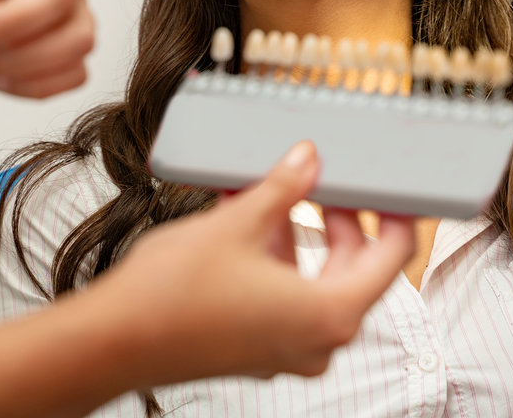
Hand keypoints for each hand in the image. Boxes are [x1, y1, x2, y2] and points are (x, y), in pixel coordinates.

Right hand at [101, 141, 415, 387]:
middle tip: (324, 182)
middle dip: (342, 220)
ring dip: (302, 236)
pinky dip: (277, 260)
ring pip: (317, 281)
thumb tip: (307, 161)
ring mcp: (287, 350)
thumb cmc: (171, 298)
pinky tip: (247, 223)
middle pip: (356, 269)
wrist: (112, 341)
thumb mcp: (238, 224)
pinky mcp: (259, 349)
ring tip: (272, 195)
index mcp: (330, 313)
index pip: (394, 256)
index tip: (395, 189)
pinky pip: (287, 298)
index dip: (399, 214)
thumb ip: (283, 188)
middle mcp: (317, 341)